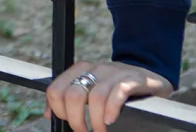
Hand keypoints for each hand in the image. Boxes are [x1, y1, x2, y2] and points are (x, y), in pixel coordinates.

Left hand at [44, 61, 173, 131]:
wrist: (147, 76)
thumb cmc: (115, 88)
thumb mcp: (90, 89)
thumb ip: (68, 99)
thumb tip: (48, 114)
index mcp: (79, 70)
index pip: (55, 90)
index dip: (59, 111)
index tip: (68, 122)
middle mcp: (94, 69)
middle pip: (73, 95)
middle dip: (75, 119)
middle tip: (83, 131)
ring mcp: (114, 72)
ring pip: (95, 97)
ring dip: (95, 121)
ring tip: (99, 131)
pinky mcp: (133, 78)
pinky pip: (118, 93)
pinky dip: (111, 110)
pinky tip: (110, 121)